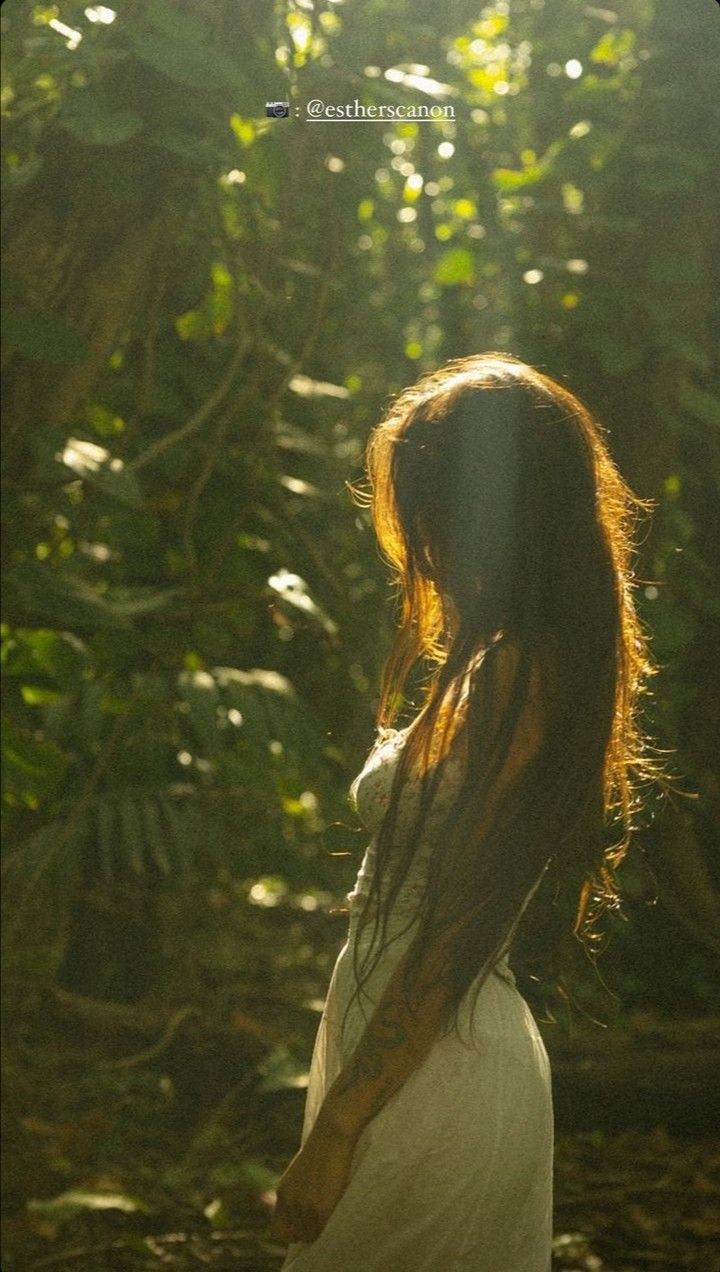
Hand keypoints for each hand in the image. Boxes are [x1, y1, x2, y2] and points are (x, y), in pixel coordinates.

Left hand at [269, 1117, 357, 1244]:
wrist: (332, 1134)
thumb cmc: (323, 1149)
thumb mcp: (301, 1173)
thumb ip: (297, 1194)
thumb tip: (300, 1216)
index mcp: (283, 1192)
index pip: (278, 1231)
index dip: (292, 1233)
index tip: (305, 1227)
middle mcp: (289, 1202)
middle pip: (295, 1235)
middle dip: (308, 1231)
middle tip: (323, 1219)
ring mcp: (304, 1207)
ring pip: (311, 1235)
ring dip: (321, 1229)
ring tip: (332, 1212)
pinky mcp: (320, 1209)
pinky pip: (322, 1231)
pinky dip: (329, 1227)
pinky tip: (336, 1212)